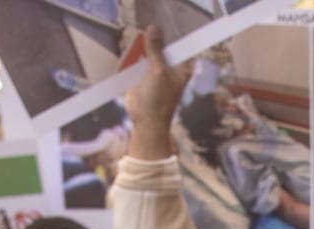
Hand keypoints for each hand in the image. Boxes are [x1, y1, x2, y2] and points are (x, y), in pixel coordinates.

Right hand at [125, 26, 193, 160]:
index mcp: (182, 66)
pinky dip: (135, 54)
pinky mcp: (143, 74)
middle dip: (154, 38)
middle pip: (163, 45)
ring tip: (138, 39)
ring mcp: (156, 70)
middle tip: (146, 27)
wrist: (145, 120)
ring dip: (143, 45)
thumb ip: (156, 49)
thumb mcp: (158, 71)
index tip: (161, 24)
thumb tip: (153, 28)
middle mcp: (171, 67)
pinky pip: (139, 59)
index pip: (180, 44)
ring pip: (149, 51)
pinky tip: (131, 48)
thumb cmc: (158, 99)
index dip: (171, 33)